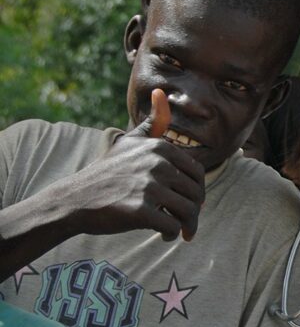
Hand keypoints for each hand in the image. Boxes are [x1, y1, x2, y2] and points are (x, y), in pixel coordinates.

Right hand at [69, 89, 204, 240]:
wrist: (74, 200)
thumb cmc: (107, 172)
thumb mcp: (129, 141)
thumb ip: (152, 122)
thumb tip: (161, 92)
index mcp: (160, 148)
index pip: (197, 173)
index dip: (196, 190)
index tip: (189, 201)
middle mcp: (157, 163)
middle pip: (196, 193)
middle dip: (194, 211)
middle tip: (187, 222)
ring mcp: (149, 186)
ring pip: (188, 211)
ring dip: (187, 225)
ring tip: (179, 230)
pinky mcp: (141, 210)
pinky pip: (172, 226)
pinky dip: (172, 233)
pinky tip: (164, 234)